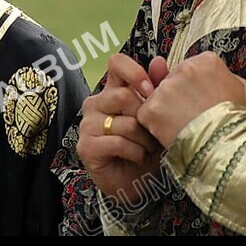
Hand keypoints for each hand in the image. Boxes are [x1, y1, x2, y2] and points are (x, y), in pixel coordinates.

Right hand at [77, 54, 162, 204]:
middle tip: (153, 134)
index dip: (135, 72)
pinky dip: (136, 153)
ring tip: (148, 149)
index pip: (116, 63)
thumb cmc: (147, 148)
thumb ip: (157, 89)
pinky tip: (138, 158)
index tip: (150, 90)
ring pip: (125, 122)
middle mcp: (95, 103)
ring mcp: (88, 124)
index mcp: (112, 91)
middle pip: (123, 95)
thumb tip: (159, 61)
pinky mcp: (86, 146)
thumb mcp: (156, 118)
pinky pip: (119, 142)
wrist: (137, 183)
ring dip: (145, 140)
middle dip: (145, 118)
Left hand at [137, 51, 245, 147]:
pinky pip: (146, 114)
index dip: (194, 85)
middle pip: (172, 79)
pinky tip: (172, 132)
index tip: (199, 97)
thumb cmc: (238, 123)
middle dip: (177, 95)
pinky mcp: (151, 107)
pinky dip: (154, 125)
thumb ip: (228, 78)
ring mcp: (165, 88)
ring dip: (165, 110)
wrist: (228, 149)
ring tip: (184, 125)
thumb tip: (222, 78)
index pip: (191, 67)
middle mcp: (183, 69)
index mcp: (207, 62)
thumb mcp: (244, 92)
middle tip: (192, 114)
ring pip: (157, 96)